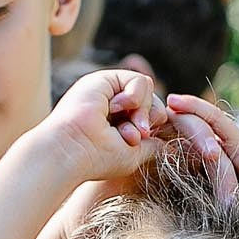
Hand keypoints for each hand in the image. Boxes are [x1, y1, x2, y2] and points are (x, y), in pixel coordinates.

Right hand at [36, 69, 174, 187]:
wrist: (70, 151)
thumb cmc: (96, 159)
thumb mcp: (132, 154)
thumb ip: (151, 146)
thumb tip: (169, 141)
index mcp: (116, 123)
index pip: (150, 115)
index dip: (152, 126)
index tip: (138, 141)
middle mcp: (112, 105)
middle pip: (151, 100)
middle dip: (150, 118)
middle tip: (136, 135)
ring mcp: (108, 91)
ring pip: (147, 88)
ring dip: (142, 110)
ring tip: (125, 126)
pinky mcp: (105, 79)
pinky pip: (139, 80)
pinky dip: (135, 96)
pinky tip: (116, 108)